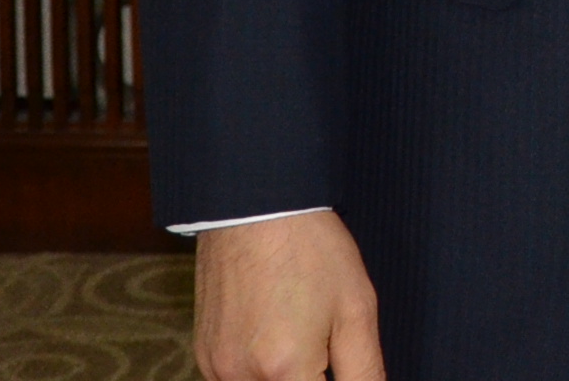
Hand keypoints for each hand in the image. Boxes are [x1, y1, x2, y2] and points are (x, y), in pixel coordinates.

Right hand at [196, 208, 383, 380]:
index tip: (336, 362)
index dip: (332, 380)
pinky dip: (259, 372)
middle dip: (309, 378)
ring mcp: (217, 368)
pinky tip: (274, 334)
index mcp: (285, 370)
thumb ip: (364, 372)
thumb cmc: (310, 250)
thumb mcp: (356, 310)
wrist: (256, 206)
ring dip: (284, 376)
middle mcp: (241, 377)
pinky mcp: (204, 355)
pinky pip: (235, 380)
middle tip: (321, 344)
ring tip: (298, 332)